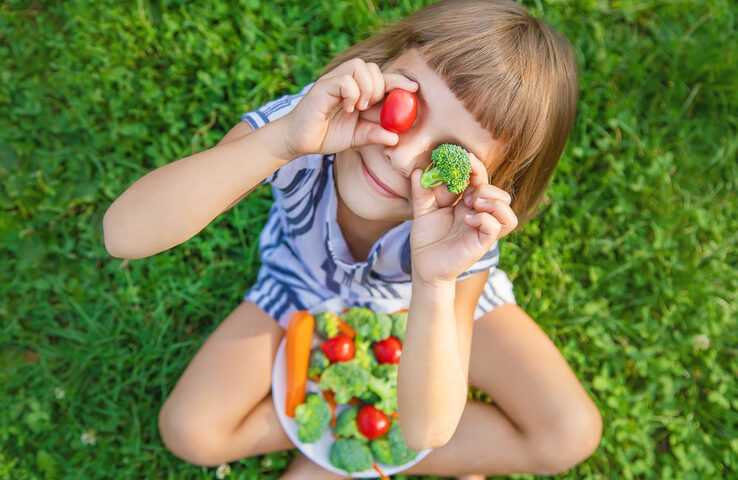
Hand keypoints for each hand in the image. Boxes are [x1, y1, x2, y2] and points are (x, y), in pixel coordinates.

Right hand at [282, 58, 417, 157]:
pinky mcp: (322, 87)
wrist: (299, 141)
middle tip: (372, 107)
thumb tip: (396, 138)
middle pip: (373, 68)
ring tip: (359, 107)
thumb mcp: (356, 137)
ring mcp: (334, 82)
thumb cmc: (326, 135)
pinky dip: (351, 93)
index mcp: (358, 92)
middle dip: (380, 87)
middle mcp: (347, 82)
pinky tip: (347, 108)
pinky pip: (344, 80)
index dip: (399, 81)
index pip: (382, 78)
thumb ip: (375, 134)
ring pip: (360, 67)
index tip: (414, 89)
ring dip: (366, 88)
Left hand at [409, 153, 517, 286]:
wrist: (424, 266)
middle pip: (498, 191)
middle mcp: (478, 213)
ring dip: (491, 199)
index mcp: (466, 202)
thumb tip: (417, 171)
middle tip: (464, 191)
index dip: (475, 167)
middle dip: (483, 183)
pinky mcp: (482, 242)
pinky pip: (496, 226)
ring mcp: (482, 228)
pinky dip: (485, 218)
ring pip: (506, 206)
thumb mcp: (421, 211)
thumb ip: (420, 191)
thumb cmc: (426, 239)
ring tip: (470, 203)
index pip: (479, 180)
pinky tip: (468, 219)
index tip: (464, 157)